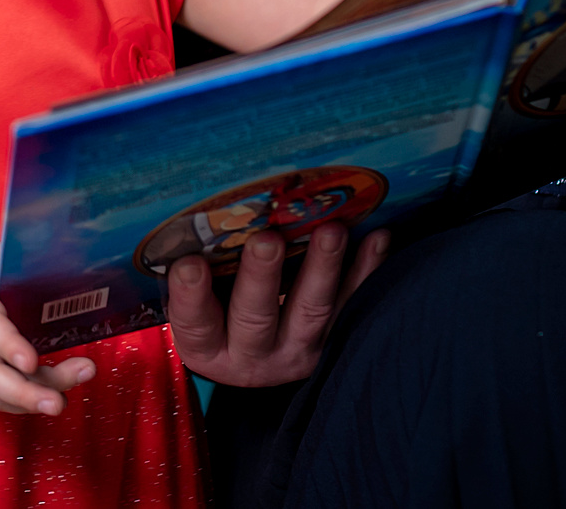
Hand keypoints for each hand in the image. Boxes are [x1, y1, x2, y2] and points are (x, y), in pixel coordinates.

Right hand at [165, 223, 390, 385]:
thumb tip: (188, 211)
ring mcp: (298, 349)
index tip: (189, 264)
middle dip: (262, 278)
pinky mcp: (334, 338)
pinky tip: (377, 237)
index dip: (190, 296)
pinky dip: (367, 271)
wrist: (258, 351)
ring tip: (331, 230)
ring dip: (323, 269)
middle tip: (267, 240)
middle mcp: (252, 355)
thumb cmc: (216, 307)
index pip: (195, 324)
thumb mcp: (197, 298)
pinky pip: (353, 305)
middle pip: (255, 318)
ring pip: (312, 312)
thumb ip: (194, 266)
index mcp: (208, 347)